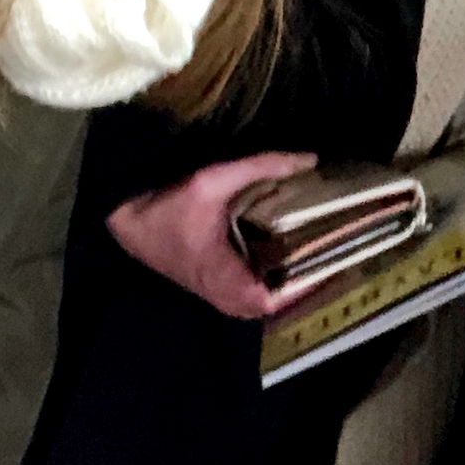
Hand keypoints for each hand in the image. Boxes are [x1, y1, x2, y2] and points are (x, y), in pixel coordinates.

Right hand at [105, 152, 316, 319]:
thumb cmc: (169, 204)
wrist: (129, 218)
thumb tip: (311, 159)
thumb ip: (263, 166)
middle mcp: (222, 293)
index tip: (331, 263)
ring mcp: (217, 292)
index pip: (271, 301)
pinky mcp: (215, 282)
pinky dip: (273, 278)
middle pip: (274, 305)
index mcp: (223, 277)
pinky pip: (251, 291)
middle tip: (335, 256)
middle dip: (305, 285)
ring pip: (263, 300)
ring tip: (321, 255)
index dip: (303, 287)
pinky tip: (290, 254)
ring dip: (289, 282)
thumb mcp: (215, 179)